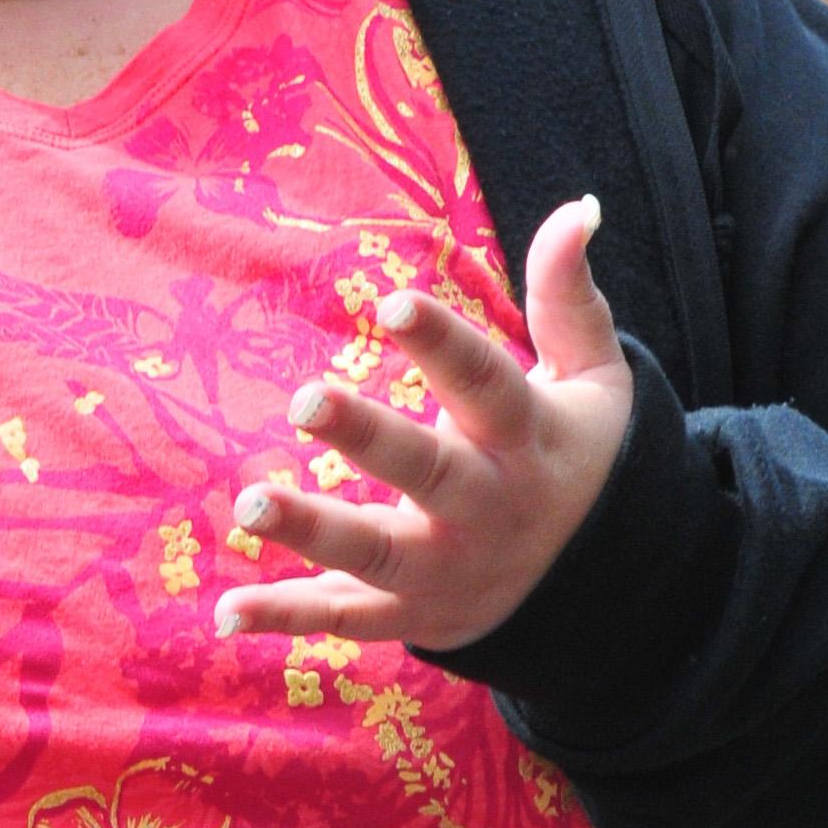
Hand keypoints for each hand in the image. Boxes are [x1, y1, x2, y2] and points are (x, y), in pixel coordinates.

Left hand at [215, 198, 630, 655]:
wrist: (601, 585)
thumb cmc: (572, 454)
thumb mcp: (593, 378)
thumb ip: (568, 299)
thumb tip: (579, 208)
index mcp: (524, 437)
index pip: (485, 384)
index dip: (441, 344)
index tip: (390, 303)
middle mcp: (485, 506)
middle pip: (425, 470)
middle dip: (366, 438)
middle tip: (306, 400)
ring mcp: (446, 568)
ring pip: (375, 553)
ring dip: (311, 532)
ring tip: (249, 504)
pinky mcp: (413, 614)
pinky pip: (346, 620)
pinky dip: (287, 618)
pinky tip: (226, 611)